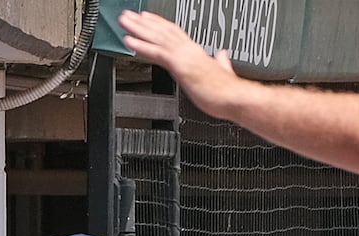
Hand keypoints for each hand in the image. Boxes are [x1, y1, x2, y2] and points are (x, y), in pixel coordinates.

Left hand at [118, 10, 244, 118]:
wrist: (234, 98)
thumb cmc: (228, 92)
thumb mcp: (223, 72)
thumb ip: (221, 62)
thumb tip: (223, 56)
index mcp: (196, 52)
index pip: (174, 32)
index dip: (159, 23)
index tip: (147, 17)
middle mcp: (188, 50)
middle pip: (162, 31)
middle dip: (144, 22)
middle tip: (128, 15)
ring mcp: (183, 56)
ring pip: (157, 37)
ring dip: (138, 28)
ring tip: (124, 21)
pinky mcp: (180, 65)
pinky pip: (157, 52)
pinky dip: (142, 45)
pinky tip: (130, 41)